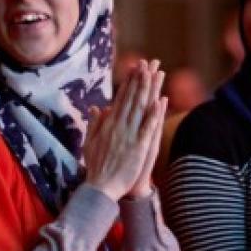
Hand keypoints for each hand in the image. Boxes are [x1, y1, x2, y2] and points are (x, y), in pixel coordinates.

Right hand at [84, 60, 165, 201]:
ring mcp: (128, 136)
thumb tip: (97, 107)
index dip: (129, 82)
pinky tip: (160, 102)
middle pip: (132, 98)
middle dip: (140, 79)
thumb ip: (94, 123)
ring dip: (148, 90)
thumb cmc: (95, 167)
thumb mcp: (90, 142)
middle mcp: (118, 126)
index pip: (120, 98)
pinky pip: (147, 128)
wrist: (100, 188)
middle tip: (148, 62)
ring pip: (140, 108)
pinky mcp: (138, 147)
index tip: (135, 68)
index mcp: (108, 124)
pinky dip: (154, 115)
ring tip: (155, 74)